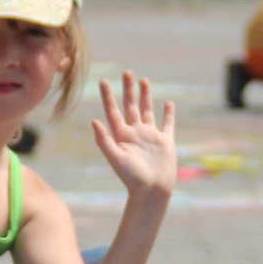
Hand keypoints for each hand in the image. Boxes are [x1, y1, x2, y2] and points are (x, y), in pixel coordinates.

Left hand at [89, 72, 176, 200]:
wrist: (152, 191)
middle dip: (128, 89)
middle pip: (131, 106)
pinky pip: (167, 124)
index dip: (108, 96)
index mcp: (121, 135)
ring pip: (148, 110)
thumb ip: (104, 140)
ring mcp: (150, 136)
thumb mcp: (115, 158)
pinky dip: (168, 114)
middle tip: (126, 72)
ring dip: (146, 96)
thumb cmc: (131, 178)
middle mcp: (135, 133)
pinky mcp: (165, 141)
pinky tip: (168, 103)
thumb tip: (93, 121)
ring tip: (143, 81)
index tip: (103, 81)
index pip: (113, 111)